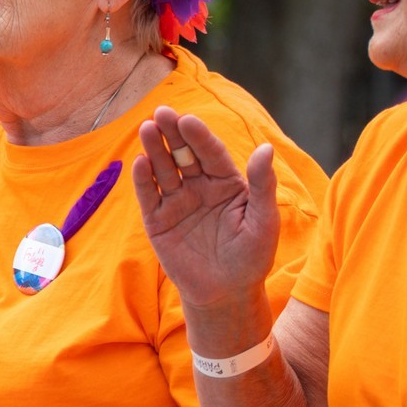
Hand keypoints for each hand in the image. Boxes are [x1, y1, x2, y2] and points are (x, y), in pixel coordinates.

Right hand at [131, 107, 282, 312]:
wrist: (227, 294)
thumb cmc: (252, 257)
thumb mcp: (264, 221)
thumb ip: (263, 185)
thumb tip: (266, 148)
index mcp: (226, 182)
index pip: (211, 153)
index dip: (199, 137)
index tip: (188, 120)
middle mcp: (199, 187)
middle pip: (183, 154)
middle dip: (173, 133)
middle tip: (161, 112)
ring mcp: (177, 202)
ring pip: (163, 170)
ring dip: (155, 149)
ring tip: (147, 128)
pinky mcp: (158, 221)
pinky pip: (150, 196)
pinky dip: (144, 180)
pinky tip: (140, 163)